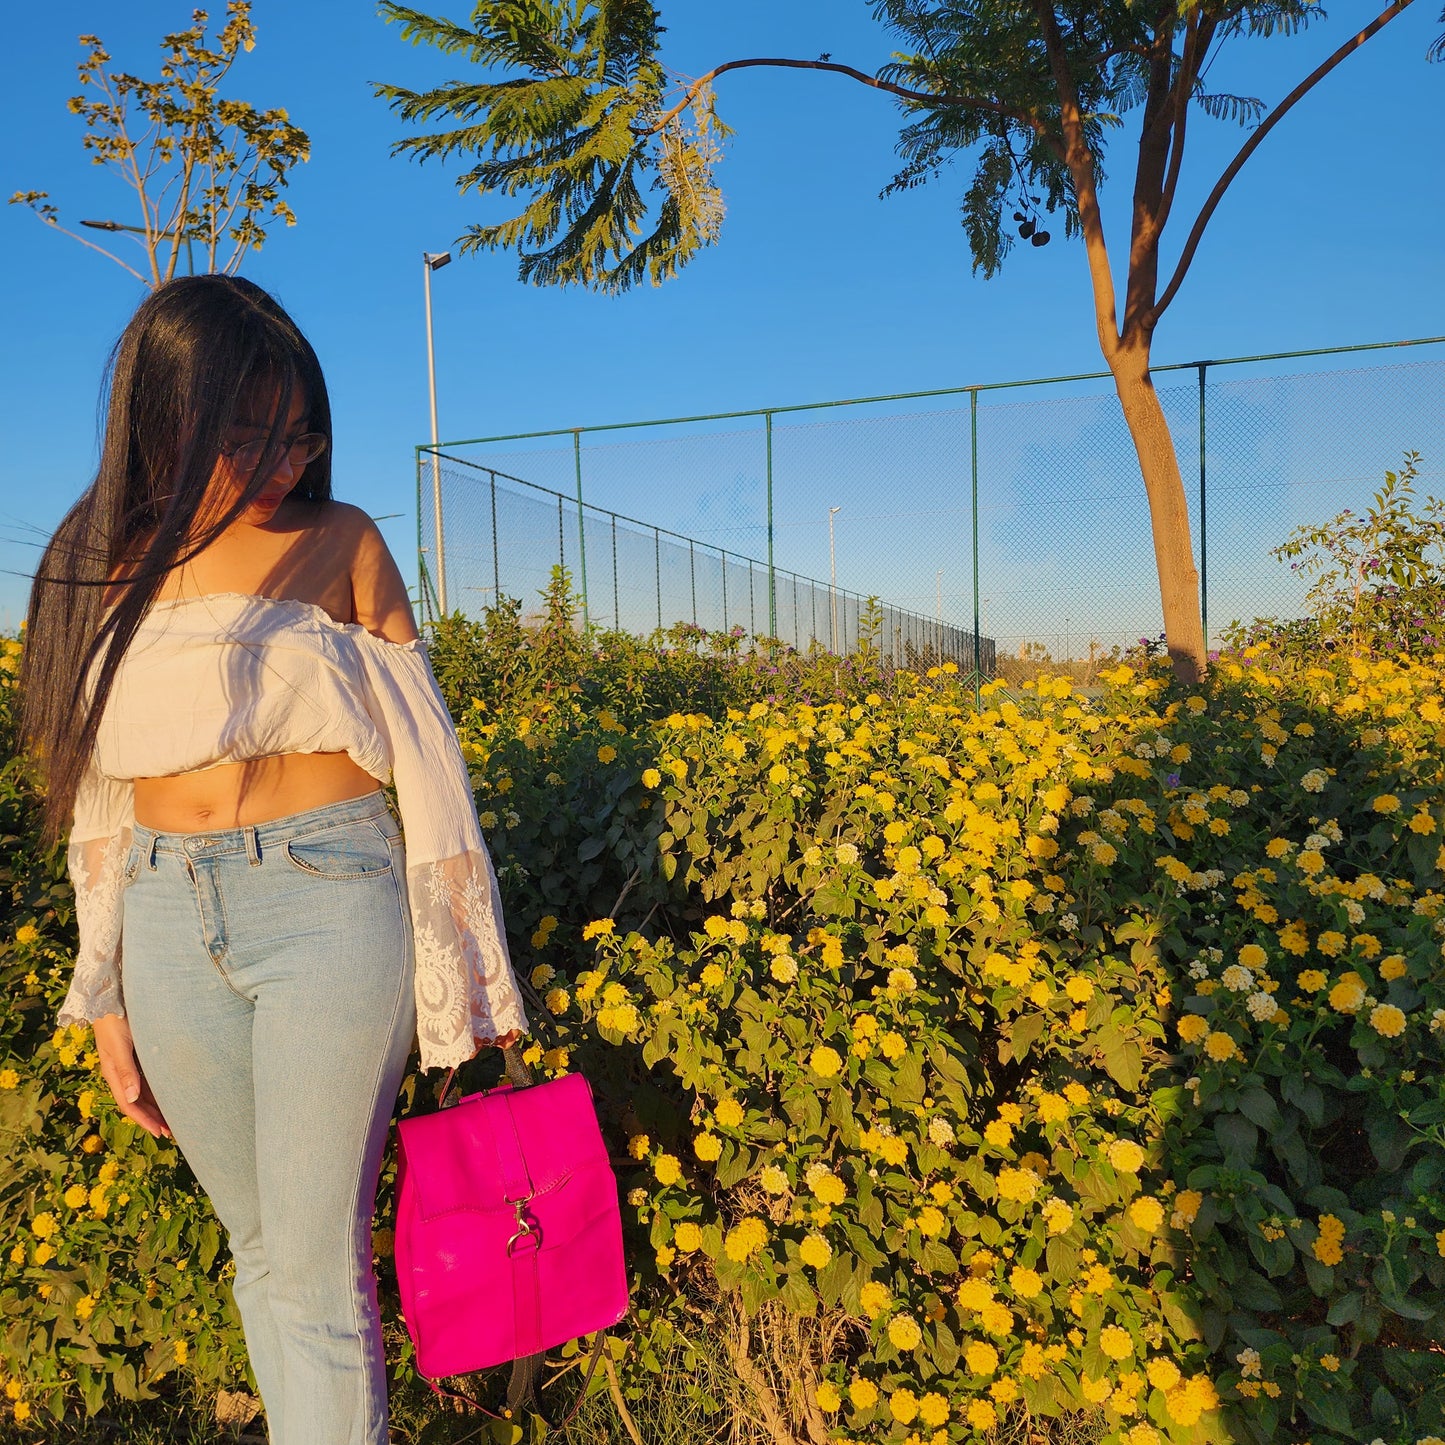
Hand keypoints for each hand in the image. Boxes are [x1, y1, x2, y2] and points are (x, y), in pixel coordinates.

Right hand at [91, 1013, 170, 1138]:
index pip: (130, 1104)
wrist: (112, 998)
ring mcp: (130, 1064)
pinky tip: (170, 1095)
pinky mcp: (139, 1054)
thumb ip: (125, 1070)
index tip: (160, 1132)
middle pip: (138, 1102)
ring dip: (157, 1106)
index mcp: (113, 1073)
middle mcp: (122, 1072)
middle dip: (153, 1118)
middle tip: (172, 1132)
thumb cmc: (114, 1020)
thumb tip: (133, 1098)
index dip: (144, 1120)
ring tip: (174, 1119)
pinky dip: (159, 1090)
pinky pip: (149, 1078)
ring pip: (145, 1092)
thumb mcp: (119, 1046)